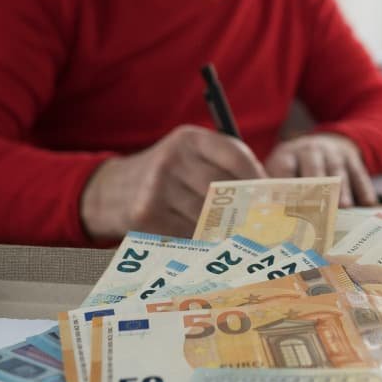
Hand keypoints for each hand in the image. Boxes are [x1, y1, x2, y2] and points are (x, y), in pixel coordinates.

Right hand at [80, 125, 265, 240]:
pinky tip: (204, 242)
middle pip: (223, 190)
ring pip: (207, 216)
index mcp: (189, 139)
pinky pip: (186, 234)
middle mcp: (172, 159)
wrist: (110, 191)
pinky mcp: (146, 216)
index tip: (271, 197)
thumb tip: (266, 196)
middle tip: (260, 224)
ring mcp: (157, 188)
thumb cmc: (166, 176)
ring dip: (223, 230)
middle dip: (244, 209)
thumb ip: (223, 168)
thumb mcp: (190, 157)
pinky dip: (199, 241)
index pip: (235, 155)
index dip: (257, 178)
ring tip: (233, 236)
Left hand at [264, 134, 375, 207]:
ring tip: (345, 208)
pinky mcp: (352, 157)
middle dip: (317, 190)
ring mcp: (332, 152)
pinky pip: (359, 172)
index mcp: (287, 154)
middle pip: (313, 169)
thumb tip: (266, 218)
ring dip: (342, 189)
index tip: (287, 209)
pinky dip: (364, 188)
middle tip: (318, 210)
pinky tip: (368, 204)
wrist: (325, 142)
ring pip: (337, 171)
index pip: (285, 170)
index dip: (286, 189)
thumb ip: (274, 190)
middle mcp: (309, 150)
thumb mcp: (281, 171)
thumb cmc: (296, 168)